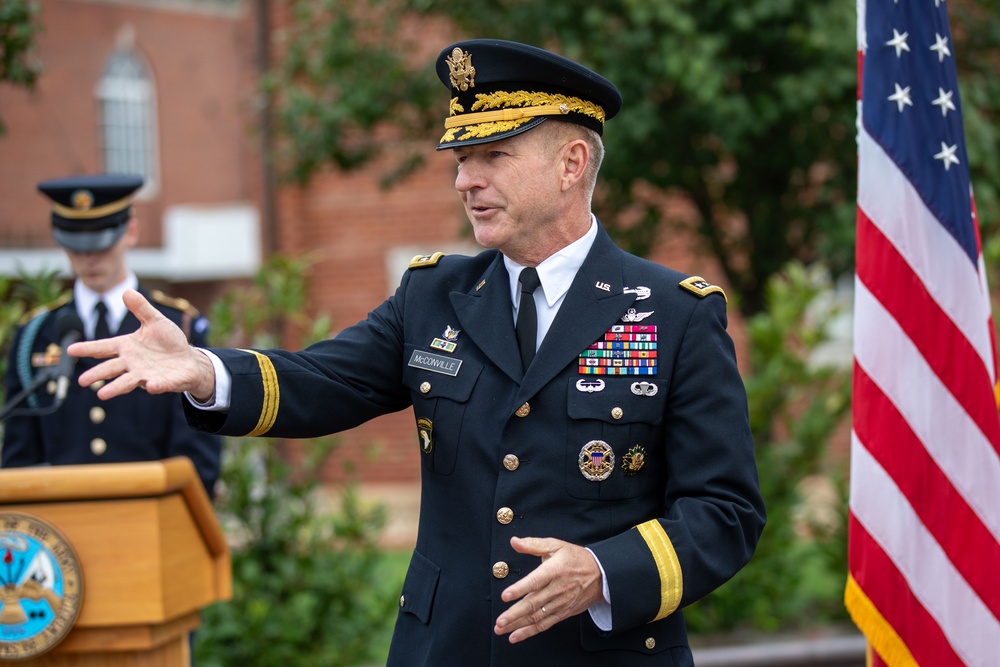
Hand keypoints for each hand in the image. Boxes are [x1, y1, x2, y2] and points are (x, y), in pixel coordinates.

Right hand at [68, 289, 216, 400]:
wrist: (189, 359)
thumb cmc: (168, 342)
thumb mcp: (155, 321)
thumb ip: (141, 309)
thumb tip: (126, 291)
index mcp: (127, 347)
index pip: (104, 347)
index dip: (88, 348)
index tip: (70, 350)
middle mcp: (133, 363)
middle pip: (111, 368)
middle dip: (97, 374)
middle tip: (82, 381)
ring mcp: (147, 374)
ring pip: (128, 381)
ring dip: (116, 387)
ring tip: (102, 394)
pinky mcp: (164, 382)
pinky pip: (158, 385)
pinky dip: (155, 386)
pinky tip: (150, 386)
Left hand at [493, 536, 603, 643]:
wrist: (601, 575)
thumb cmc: (576, 558)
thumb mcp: (556, 545)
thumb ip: (533, 544)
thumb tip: (514, 542)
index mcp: (554, 570)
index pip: (535, 581)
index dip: (520, 589)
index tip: (505, 596)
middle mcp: (557, 589)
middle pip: (534, 603)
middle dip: (514, 614)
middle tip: (499, 621)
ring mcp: (560, 603)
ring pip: (536, 617)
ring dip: (518, 625)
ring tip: (501, 629)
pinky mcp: (563, 613)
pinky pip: (544, 625)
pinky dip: (529, 632)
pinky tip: (515, 636)